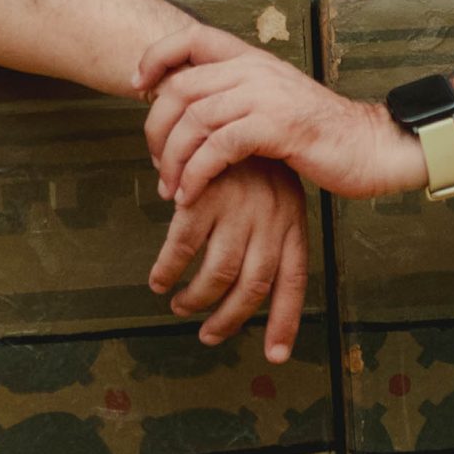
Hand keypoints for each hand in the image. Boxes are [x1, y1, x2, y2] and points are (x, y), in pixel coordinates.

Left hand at [138, 29, 421, 203]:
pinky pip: (217, 148)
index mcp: (253, 58)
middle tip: (155, 162)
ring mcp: (266, 95)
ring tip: (170, 189)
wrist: (373, 147)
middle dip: (156, 127)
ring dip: (173, 159)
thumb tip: (189, 110)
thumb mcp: (274, 102)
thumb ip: (236, 96)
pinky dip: (196, 175)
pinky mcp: (277, 127)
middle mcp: (255, 69)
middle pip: (180, 86)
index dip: (156, 56)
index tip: (137, 87)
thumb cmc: (320, 134)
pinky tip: (191, 196)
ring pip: (194, 119)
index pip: (192, 37)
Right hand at [147, 158, 305, 361]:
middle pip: (253, 289)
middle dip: (229, 320)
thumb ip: (271, 228)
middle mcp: (269, 218)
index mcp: (292, 219)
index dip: (285, 322)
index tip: (276, 357)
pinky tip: (159, 280)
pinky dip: (167, 271)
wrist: (220, 97)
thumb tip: (257, 281)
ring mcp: (236, 208)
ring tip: (181, 305)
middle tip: (209, 335)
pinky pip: (180, 249)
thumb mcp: (275, 186)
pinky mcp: (201, 195)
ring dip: (195, 300)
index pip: (294, 281)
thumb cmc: (246, 151)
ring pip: (216, 277)